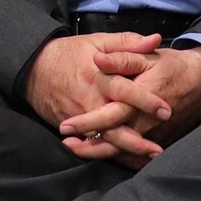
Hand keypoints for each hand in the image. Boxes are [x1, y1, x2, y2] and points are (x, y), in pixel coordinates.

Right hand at [25, 32, 164, 147]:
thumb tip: (156, 40)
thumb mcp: (99, 41)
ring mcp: (78, 117)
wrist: (34, 68)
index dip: (146, 101)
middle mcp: (89, 100)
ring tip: (146, 157)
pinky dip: (107, 153)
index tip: (166, 110)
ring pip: (103, 139)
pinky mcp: (70, 127)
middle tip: (158, 148)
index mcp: (99, 76)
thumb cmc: (71, 53)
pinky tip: (125, 160)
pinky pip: (90, 144)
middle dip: (136, 140)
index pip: (125, 91)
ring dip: (125, 150)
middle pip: (114, 125)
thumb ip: (129, 42)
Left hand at [61, 43, 200, 168]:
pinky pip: (138, 156)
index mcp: (141, 98)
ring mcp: (154, 134)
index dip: (88, 122)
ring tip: (77, 149)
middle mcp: (147, 121)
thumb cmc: (171, 66)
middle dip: (88, 145)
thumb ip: (122, 59)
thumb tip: (97, 59)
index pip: (110, 115)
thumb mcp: (147, 57)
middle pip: (114, 140)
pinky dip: (120, 157)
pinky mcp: (160, 140)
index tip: (66, 126)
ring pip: (124, 151)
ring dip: (100, 152)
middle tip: (66, 143)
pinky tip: (103, 153)